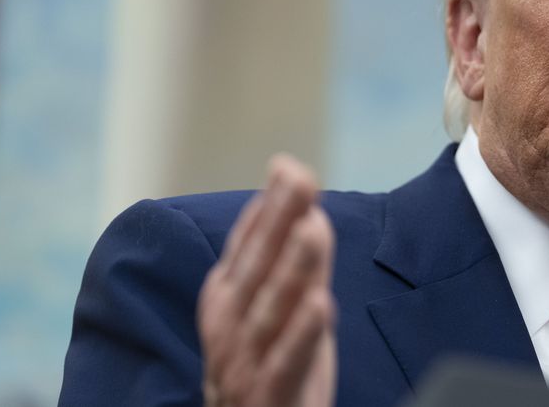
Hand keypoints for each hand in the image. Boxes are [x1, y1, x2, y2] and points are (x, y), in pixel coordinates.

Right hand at [198, 155, 336, 406]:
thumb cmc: (266, 365)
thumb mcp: (278, 307)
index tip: (288, 165)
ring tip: (312, 230)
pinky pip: (285, 362)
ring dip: (292, 267)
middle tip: (300, 178)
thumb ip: (294, 259)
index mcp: (228, 297)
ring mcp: (244, 361)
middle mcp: (230, 324)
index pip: (248, 242)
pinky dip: (301, 334)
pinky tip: (320, 304)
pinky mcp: (268, 396)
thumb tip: (303, 203)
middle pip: (257, 265)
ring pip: (270, 309)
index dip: (269, 205)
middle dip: (278, 219)